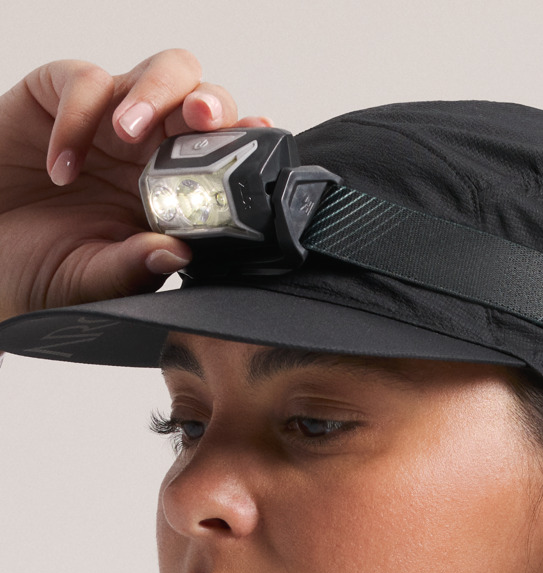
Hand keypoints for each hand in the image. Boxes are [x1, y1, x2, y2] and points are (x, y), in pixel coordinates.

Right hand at [0, 51, 267, 322]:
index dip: (244, 147)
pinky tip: (63, 167)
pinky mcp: (59, 96)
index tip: (259, 145)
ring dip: (154, 95)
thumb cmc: (38, 268)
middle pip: (200, 101)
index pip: (222, 159)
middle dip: (211, 105)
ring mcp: (109, 120)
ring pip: (159, 74)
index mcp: (173, 195)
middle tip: (202, 122)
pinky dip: (77, 118)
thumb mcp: (93, 284)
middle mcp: (151, 151)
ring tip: (128, 133)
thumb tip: (179, 252)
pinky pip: (84, 81)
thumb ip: (134, 268)